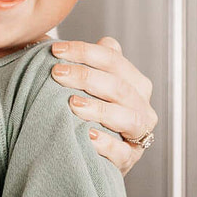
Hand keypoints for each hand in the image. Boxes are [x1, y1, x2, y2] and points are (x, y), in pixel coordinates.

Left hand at [50, 36, 157, 175]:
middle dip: (86, 77)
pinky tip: (87, 136)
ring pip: (126, 117)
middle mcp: (141, 105)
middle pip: (119, 86)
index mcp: (134, 82)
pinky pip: (121, 151)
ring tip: (72, 104)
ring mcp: (139, 133)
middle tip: (57, 73)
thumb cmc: (89, 112)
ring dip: (98, 109)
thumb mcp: (90, 85)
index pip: (113, 59)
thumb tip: (72, 38)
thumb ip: (88, 63)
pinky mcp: (130, 158)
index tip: (55, 50)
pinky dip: (106, 143)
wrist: (95, 153)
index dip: (85, 52)